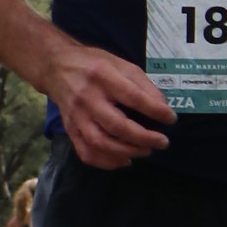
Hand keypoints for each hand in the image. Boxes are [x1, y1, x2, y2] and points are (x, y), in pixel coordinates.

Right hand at [52, 41, 173, 171]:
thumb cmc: (94, 65)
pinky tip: (124, 160)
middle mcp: (87, 97)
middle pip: (116, 125)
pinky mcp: (69, 129)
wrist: (56, 67)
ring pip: (100, 143)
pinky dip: (107, 162)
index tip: (171, 119)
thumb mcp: (121, 64)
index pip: (132, 97)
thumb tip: (162, 108)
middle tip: (162, 142)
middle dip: (143, 138)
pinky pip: (86, 152)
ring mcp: (75, 116)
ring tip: (146, 151)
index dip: (155, 111)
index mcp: (103, 76)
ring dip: (127, 152)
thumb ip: (143, 85)